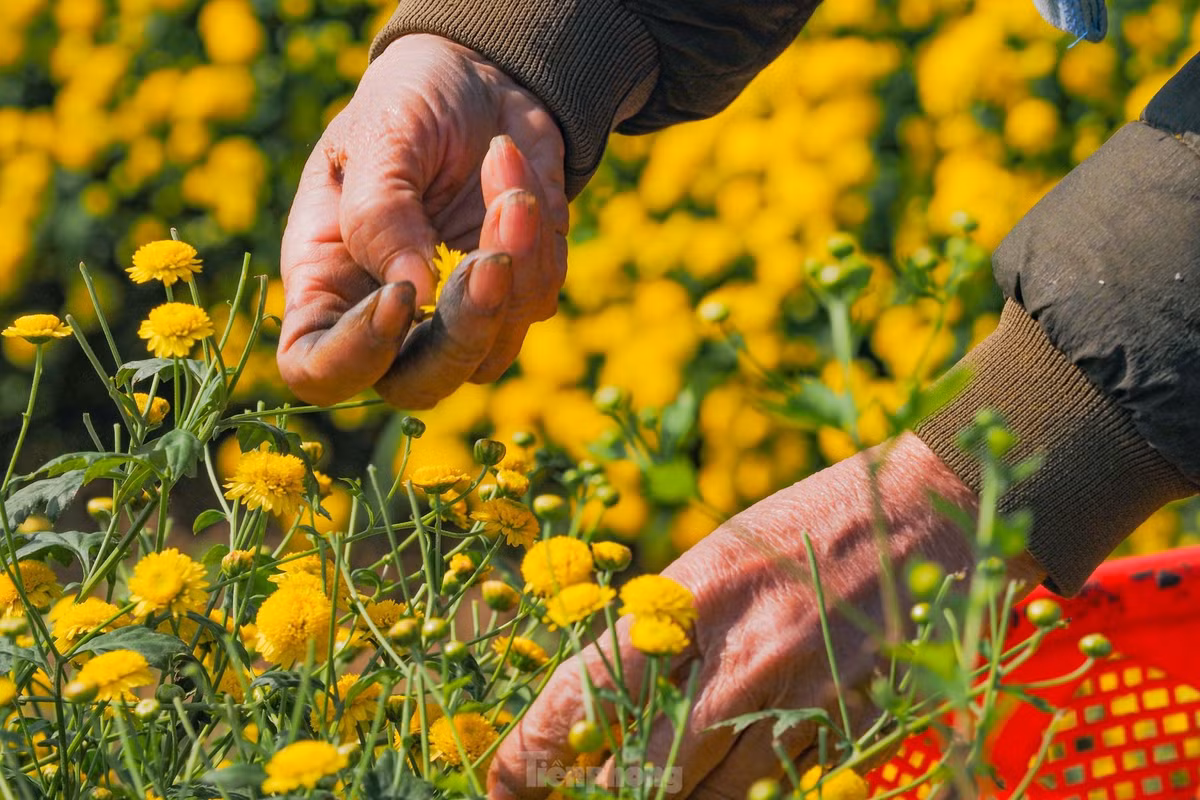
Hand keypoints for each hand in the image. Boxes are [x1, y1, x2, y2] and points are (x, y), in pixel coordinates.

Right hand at [278, 34, 568, 407]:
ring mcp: (456, 311)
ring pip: (493, 350)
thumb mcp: (379, 135)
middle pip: (419, 388)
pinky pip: (539, 295)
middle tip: (490, 259)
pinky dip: (536, 232)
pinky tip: (512, 168)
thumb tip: (411, 290)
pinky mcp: (515, 292)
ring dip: (513, 263)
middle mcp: (388, 315)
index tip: (398, 294)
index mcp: (327, 281)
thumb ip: (381, 212)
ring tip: (500, 161)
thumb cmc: (407, 101)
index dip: (354, 356)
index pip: (317, 369)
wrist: (480, 77)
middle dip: (464, 331)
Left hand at [489, 433, 1045, 797]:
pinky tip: (710, 779)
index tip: (505, 780)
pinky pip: (766, 791)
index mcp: (682, 601)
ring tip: (635, 782)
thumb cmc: (805, 525)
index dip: (528, 758)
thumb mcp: (714, 558)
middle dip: (590, 795)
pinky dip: (728, 796)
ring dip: (660, 797)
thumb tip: (603, 702)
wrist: (923, 509)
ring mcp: (791, 702)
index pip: (581, 701)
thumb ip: (659, 632)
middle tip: (568, 792)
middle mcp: (730, 659)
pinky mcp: (842, 731)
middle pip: (631, 775)